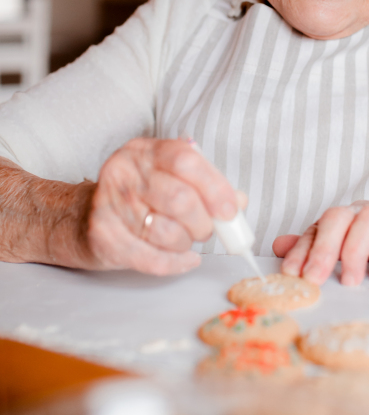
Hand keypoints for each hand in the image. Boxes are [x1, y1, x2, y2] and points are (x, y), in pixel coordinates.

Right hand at [85, 138, 239, 275]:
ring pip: (167, 232)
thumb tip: (238, 202)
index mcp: (145, 150)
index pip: (187, 161)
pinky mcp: (102, 236)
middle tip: (206, 230)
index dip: (215, 187)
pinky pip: (151, 259)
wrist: (83, 219)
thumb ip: (205, 186)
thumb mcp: (169, 179)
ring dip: (186, 243)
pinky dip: (176, 263)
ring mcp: (109, 203)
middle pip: (180, 198)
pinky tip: (184, 259)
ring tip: (185, 240)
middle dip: (203, 222)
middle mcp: (124, 171)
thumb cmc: (138, 198)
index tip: (231, 210)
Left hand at [273, 201, 368, 285]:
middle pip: (339, 216)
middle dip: (322, 248)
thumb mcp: (349, 257)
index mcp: (349, 218)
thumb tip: (278, 246)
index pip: (319, 225)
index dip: (302, 249)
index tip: (291, 274)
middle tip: (314, 279)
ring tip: (349, 281)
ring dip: (354, 252)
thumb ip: (316, 250)